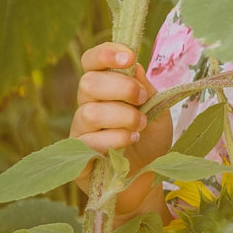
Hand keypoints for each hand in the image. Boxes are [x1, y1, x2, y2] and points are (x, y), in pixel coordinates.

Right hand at [70, 42, 171, 215]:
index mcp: (105, 89)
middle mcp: (87, 106)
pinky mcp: (76, 157)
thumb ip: (143, 87)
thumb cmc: (150, 140)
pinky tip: (131, 142)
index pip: (91, 62)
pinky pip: (87, 142)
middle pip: (88, 83)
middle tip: (142, 100)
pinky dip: (115, 139)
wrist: (149, 178)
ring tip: (140, 127)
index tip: (128, 57)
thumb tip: (133, 64)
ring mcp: (79, 132)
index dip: (104, 54)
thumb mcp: (156, 109)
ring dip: (122, 117)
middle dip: (121, 88)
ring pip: (89, 113)